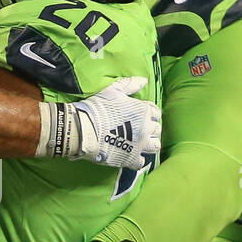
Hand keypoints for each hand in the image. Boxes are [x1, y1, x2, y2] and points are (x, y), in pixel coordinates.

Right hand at [41, 76, 161, 168]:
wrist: (85, 129)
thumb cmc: (98, 108)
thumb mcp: (113, 90)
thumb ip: (130, 85)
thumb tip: (144, 80)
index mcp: (143, 111)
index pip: (156, 113)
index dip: (150, 114)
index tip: (142, 116)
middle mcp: (146, 128)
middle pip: (157, 130)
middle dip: (151, 129)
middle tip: (140, 130)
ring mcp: (140, 145)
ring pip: (155, 146)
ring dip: (149, 144)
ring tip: (140, 143)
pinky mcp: (131, 158)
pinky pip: (141, 161)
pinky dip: (137, 159)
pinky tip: (130, 155)